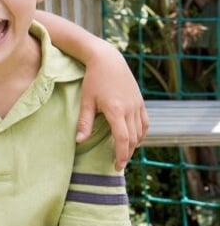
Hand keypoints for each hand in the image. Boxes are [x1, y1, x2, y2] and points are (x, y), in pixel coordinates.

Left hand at [77, 44, 147, 169]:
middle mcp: (130, 109)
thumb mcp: (86, 101)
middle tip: (119, 164)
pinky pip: (145, 123)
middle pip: (133, 139)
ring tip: (124, 154)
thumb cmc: (93, 80)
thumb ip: (84, 122)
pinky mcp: (140, 101)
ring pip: (141, 132)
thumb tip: (79, 141)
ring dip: (134, 145)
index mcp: (116, 110)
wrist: (108, 60)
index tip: (117, 166)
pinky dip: (141, 134)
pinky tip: (134, 140)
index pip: (122, 139)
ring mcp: (137, 105)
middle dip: (127, 154)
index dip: (121, 154)